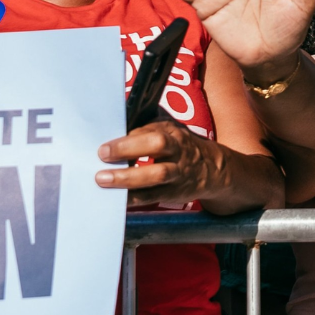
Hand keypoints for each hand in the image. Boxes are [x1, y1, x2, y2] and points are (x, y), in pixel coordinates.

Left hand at [94, 119, 224, 206]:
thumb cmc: (179, 145)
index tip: (104, 142)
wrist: (212, 169)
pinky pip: (153, 196)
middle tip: (102, 154)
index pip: (149, 128)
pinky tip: (117, 199)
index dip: (127, 135)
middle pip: (157, 144)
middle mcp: (177, 149)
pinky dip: (134, 199)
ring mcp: (177, 172)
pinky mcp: (174, 192)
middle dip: (128, 148)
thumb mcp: (168, 128)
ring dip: (128, 177)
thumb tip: (118, 116)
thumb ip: (146, 124)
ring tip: (103, 179)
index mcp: (172, 131)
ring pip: (156, 174)